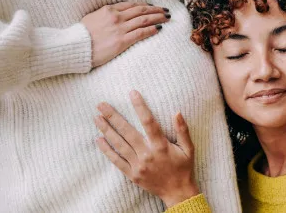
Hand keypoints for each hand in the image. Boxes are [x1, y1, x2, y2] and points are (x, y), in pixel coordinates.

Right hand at [81, 2, 169, 67]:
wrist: (76, 47)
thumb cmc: (81, 36)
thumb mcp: (92, 18)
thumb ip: (104, 16)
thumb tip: (112, 16)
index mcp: (109, 10)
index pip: (131, 5)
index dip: (144, 5)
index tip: (152, 7)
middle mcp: (116, 17)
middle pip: (141, 10)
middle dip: (155, 10)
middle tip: (165, 11)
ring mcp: (120, 28)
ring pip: (144, 20)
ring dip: (157, 18)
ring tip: (166, 18)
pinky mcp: (122, 41)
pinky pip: (141, 33)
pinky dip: (152, 30)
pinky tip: (159, 28)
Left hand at [94, 90, 198, 207]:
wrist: (178, 192)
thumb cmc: (184, 168)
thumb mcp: (189, 149)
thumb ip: (183, 130)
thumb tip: (177, 112)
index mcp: (161, 146)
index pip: (149, 122)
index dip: (140, 106)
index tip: (132, 93)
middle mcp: (147, 154)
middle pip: (127, 132)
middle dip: (113, 116)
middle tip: (101, 105)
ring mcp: (138, 165)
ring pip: (119, 145)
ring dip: (107, 130)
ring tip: (97, 118)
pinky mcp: (132, 174)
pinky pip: (116, 161)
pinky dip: (107, 150)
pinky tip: (99, 139)